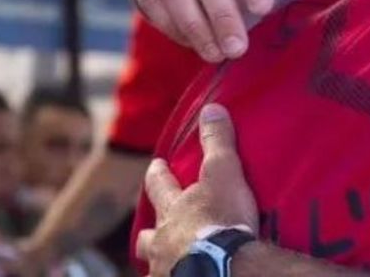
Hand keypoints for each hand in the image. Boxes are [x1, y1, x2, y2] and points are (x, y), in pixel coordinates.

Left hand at [137, 104, 259, 276]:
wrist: (221, 268)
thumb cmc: (220, 220)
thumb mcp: (224, 173)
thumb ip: (218, 142)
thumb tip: (211, 108)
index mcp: (173, 210)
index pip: (160, 186)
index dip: (158, 175)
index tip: (155, 166)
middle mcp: (161, 241)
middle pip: (146, 236)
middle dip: (148, 232)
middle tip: (150, 232)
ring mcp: (163, 270)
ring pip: (153, 265)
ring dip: (158, 262)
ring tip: (167, 264)